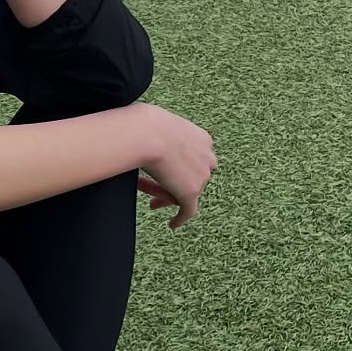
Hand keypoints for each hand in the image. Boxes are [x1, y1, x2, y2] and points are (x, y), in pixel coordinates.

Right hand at [136, 108, 217, 229]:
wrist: (147, 133)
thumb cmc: (145, 125)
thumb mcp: (159, 126)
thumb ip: (161, 135)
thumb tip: (144, 138)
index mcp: (202, 139)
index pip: (195, 158)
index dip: (180, 169)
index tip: (167, 174)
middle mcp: (207, 157)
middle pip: (193, 177)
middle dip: (177, 185)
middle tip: (161, 193)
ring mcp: (201, 176)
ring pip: (186, 193)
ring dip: (168, 197)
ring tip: (152, 204)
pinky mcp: (191, 192)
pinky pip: (188, 211)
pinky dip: (180, 219)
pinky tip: (172, 224)